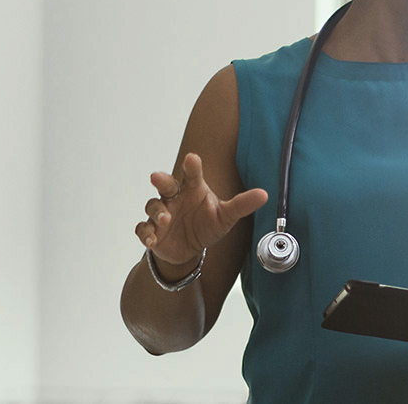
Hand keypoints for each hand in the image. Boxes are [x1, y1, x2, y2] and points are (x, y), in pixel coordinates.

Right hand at [135, 152, 267, 271]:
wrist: (190, 249)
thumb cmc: (207, 224)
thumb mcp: (226, 216)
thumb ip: (242, 205)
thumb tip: (264, 194)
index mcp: (192, 189)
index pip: (191, 174)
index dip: (191, 166)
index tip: (192, 158)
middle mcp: (174, 198)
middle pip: (165, 185)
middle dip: (161, 180)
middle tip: (157, 177)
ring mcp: (161, 214)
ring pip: (153, 206)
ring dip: (157, 212)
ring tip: (165, 219)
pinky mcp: (153, 231)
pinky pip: (143, 229)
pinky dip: (146, 233)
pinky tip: (152, 240)